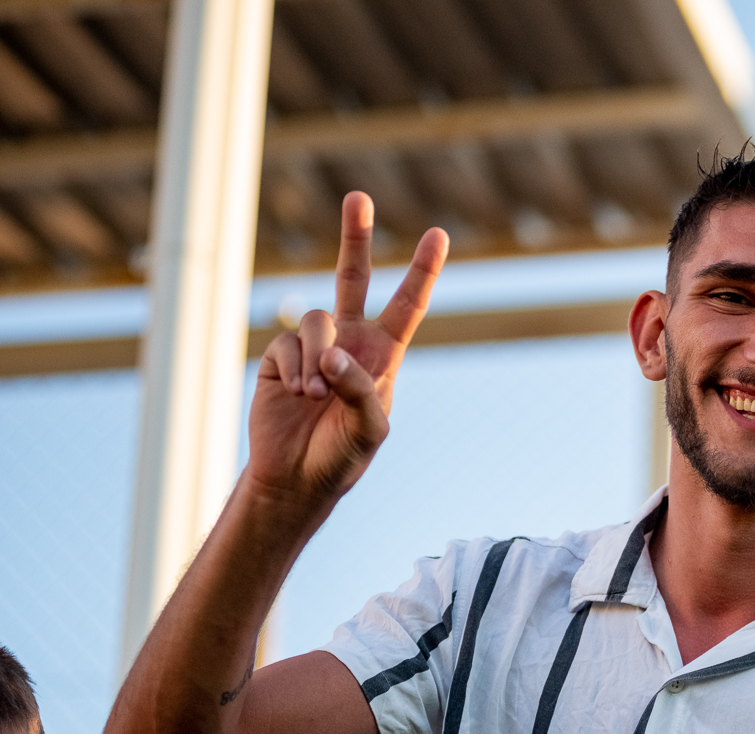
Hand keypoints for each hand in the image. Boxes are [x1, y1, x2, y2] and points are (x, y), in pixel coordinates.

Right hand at [246, 192, 447, 504]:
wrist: (297, 478)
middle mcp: (348, 342)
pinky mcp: (278, 356)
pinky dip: (294, 371)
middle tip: (358, 197)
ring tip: (316, 396)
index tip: (438, 235)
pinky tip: (296, 396)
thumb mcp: (369, 428)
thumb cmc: (343, 455)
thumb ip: (360, 389)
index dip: (422, 270)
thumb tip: (332, 356)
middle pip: (353, 278)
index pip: (408, 306)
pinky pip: (286, 343)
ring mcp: (312, 346)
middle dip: (355, 237)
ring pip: (315, 319)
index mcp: (382, 354)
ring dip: (317, 358)